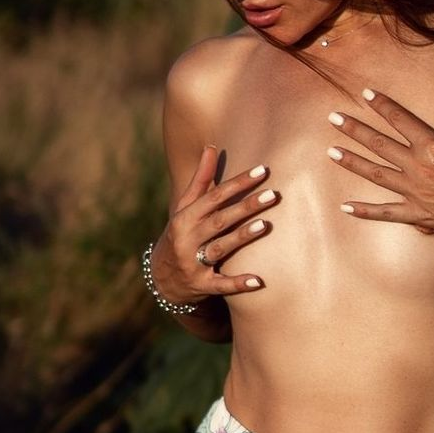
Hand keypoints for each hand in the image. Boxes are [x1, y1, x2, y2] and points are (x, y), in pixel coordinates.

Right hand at [153, 146, 278, 301]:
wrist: (162, 280)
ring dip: (241, 237)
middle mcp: (187, 239)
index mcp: (184, 218)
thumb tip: (211, 146)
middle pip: (220, 220)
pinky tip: (257, 281)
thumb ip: (200, 180)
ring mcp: (193, 264)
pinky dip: (238, 284)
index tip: (262, 171)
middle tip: (272, 195)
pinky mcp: (201, 286)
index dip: (238, 183)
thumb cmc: (180, 236)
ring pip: (220, 248)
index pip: (214, 196)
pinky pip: (221, 285)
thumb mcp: (185, 209)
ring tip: (264, 225)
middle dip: (245, 207)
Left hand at [325, 80, 433, 251]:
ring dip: (352, 163)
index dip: (382, 105)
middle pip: (380, 145)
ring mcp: (417, 194)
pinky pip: (386, 214)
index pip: (401, 119)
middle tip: (333, 118)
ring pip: (376, 175)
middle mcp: (420, 168)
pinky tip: (346, 207)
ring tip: (331, 152)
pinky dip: (365, 211)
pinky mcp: (420, 216)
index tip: (363, 93)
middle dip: (355, 129)